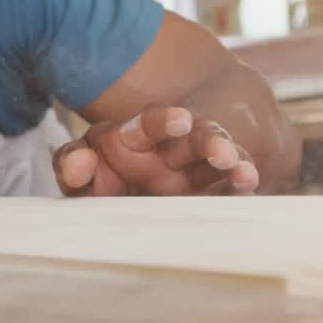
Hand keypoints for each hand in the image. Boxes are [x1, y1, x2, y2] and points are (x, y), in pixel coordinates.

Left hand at [52, 103, 259, 196]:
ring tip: (246, 174)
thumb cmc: (102, 183)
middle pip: (194, 140)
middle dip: (209, 144)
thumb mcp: (83, 174)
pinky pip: (228, 188)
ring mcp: (195, 173)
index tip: (181, 120)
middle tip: (222, 152)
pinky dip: (237, 188)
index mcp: (138, 138)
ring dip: (231, 166)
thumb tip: (78, 163)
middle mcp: (172, 152)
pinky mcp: (210, 195)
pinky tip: (250, 188)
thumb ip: (72, 165)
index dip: (164, 121)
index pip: (151, 123)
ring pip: (218, 162)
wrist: (128, 202)